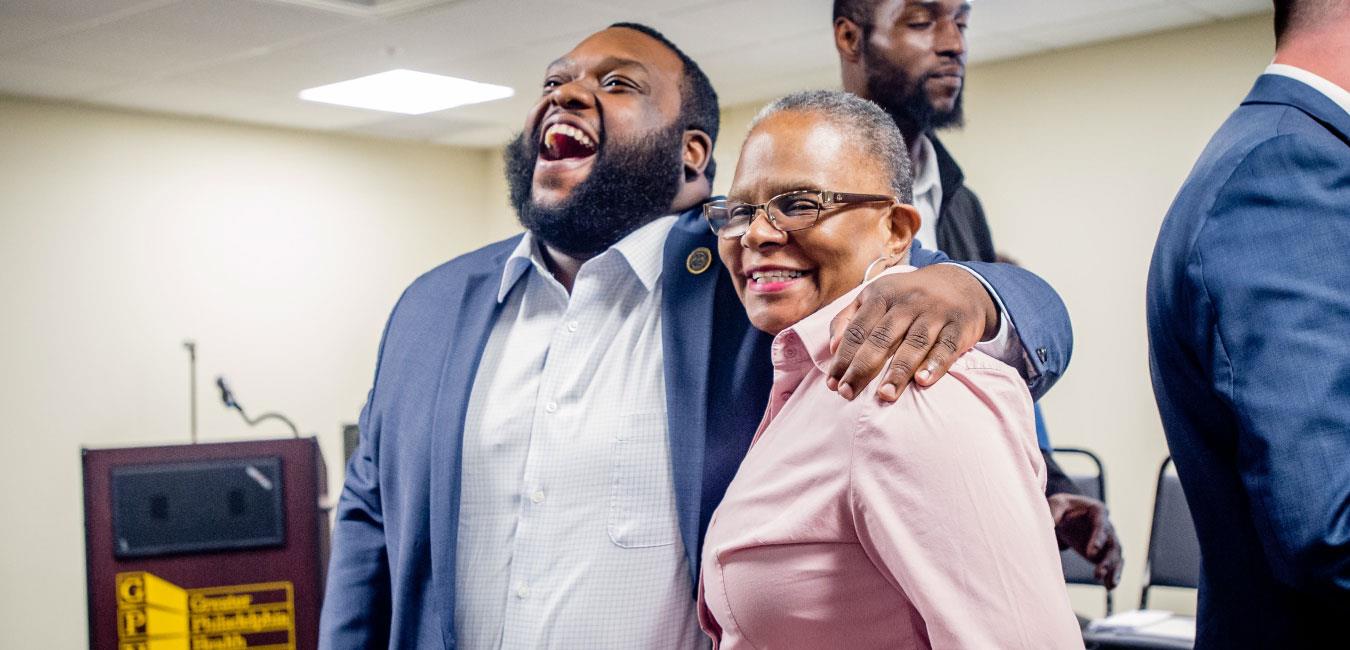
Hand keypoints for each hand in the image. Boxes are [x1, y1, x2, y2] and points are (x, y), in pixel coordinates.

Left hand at [828, 264, 997, 400]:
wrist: (961, 283)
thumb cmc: (907, 298)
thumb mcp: (874, 296)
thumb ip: (848, 319)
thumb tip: (832, 348)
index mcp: (881, 295)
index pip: (857, 330)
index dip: (843, 357)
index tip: (832, 383)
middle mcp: (907, 303)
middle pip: (882, 338)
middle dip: (862, 367)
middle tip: (848, 393)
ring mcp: (935, 313)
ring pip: (914, 343)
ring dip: (898, 371)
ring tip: (884, 395)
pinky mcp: (959, 326)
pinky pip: (946, 346)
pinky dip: (935, 364)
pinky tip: (922, 381)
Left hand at [1048, 493, 1122, 588]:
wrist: (1064, 515)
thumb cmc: (1060, 507)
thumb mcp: (1055, 505)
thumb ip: (1053, 513)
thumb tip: (1049, 524)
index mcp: (1096, 510)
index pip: (1101, 524)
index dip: (1098, 538)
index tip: (1091, 554)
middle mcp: (1107, 525)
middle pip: (1112, 543)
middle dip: (1107, 559)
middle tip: (1098, 574)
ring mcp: (1108, 540)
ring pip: (1116, 556)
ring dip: (1113, 570)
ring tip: (1109, 585)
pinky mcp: (1105, 552)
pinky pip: (1113, 564)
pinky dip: (1113, 574)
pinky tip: (1109, 587)